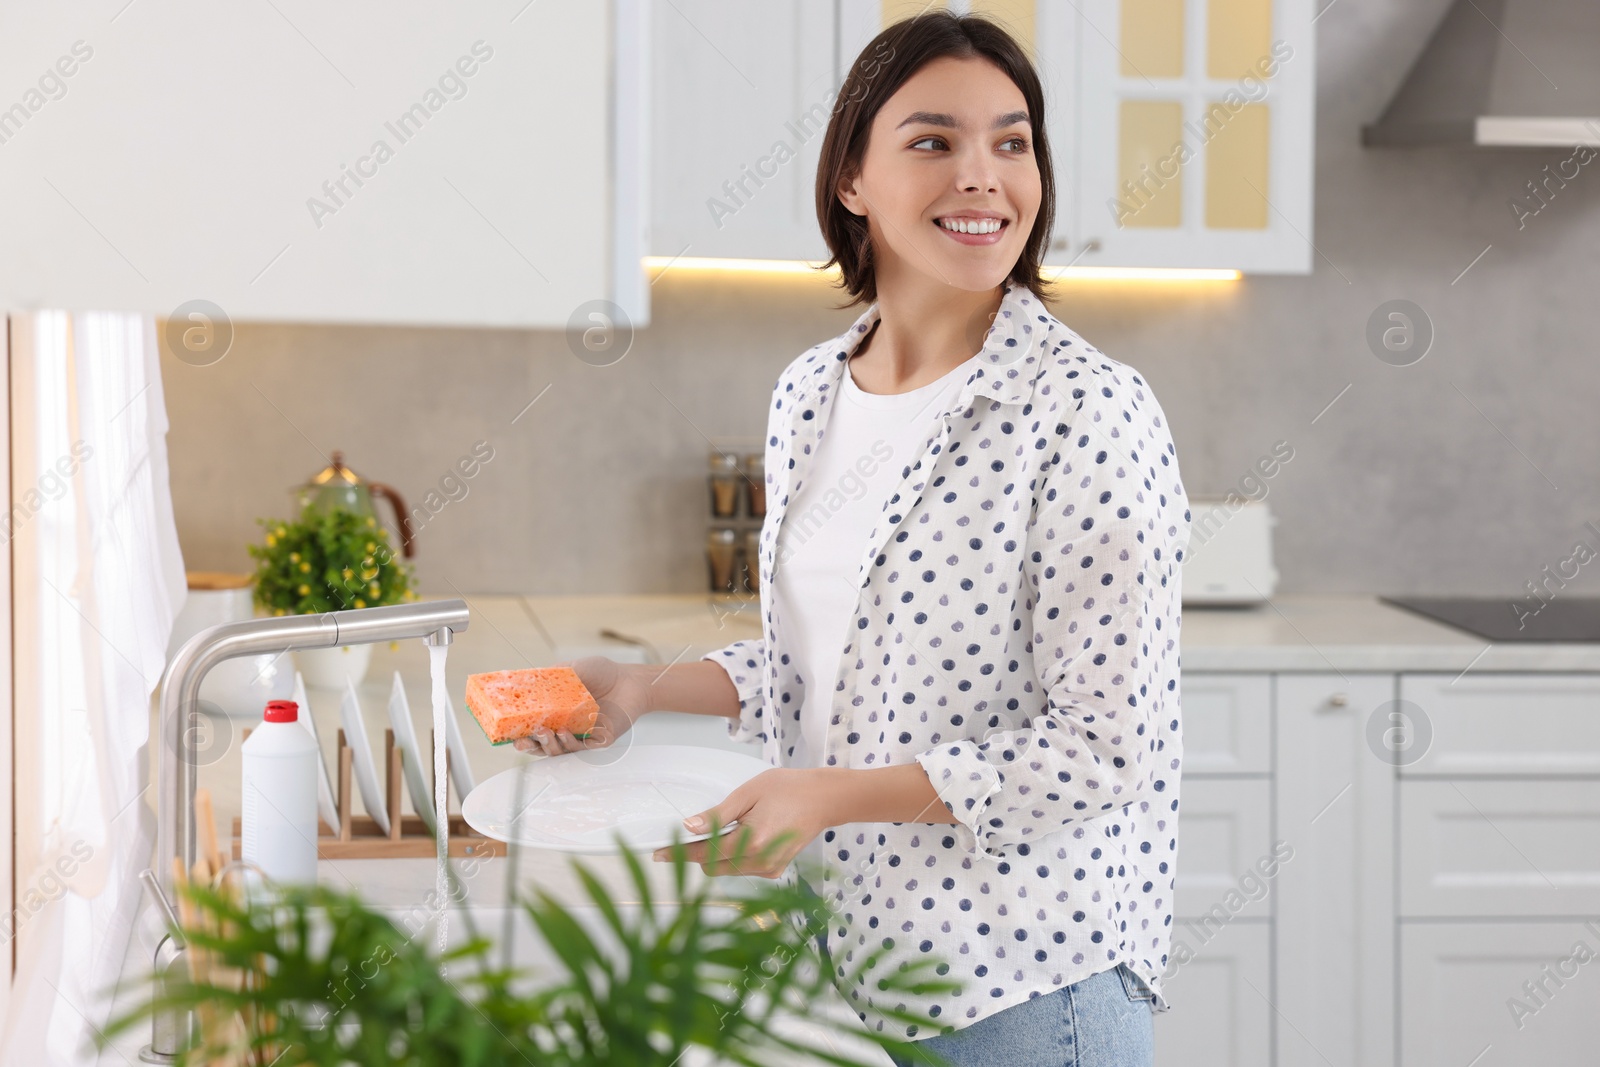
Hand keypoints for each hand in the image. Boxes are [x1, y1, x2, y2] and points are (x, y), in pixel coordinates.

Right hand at [512, 656, 650, 757]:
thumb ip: (551, 676)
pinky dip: (569, 743)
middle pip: (541, 745)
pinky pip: (580, 749)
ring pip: (558, 751)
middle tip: (522, 741)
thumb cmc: (602, 673)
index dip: (518, 734)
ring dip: (547, 745)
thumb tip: (526, 680)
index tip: (508, 734)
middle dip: (529, 746)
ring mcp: (581, 736)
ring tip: (543, 733)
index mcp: (555, 713)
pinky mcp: (597, 742)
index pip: (531, 728)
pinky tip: (563, 732)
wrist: (630, 679)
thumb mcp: (572, 669)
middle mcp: (565, 727)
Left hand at [651, 768, 828, 878]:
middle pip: (713, 867)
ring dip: (720, 853)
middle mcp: (760, 862)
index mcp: (751, 841)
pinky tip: (749, 834)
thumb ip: (718, 814)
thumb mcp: (748, 793)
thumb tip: (689, 826)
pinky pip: (744, 868)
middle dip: (700, 852)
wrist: (824, 799)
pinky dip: (737, 855)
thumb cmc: (788, 788)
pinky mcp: (776, 869)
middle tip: (700, 829)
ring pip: (728, 869)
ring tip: (735, 826)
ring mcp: (769, 868)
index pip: (704, 854)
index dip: (678, 853)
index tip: (658, 853)